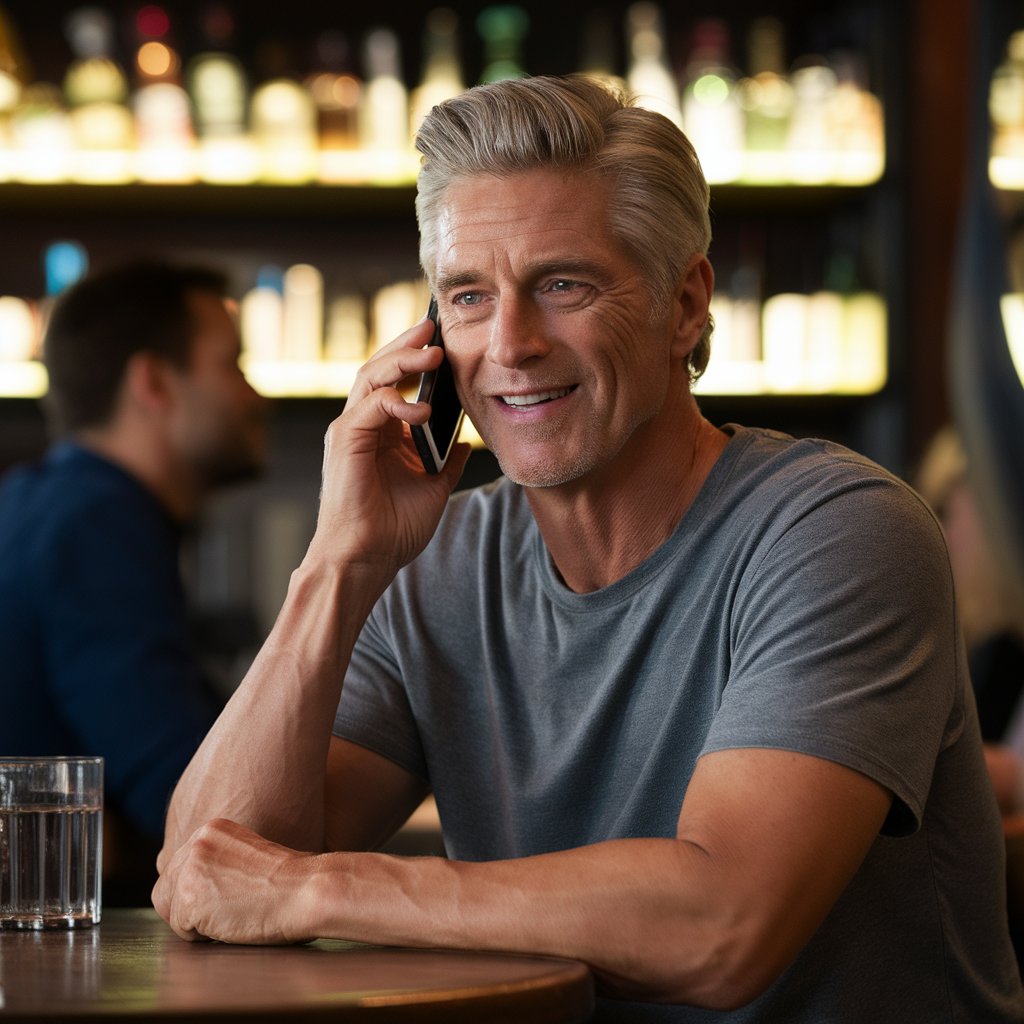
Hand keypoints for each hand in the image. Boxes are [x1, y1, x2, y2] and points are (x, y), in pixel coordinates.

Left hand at [152, 818, 318, 944]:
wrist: (306, 889)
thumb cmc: (289, 881)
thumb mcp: (246, 857)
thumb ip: (217, 863)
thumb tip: (192, 887)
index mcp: (212, 828)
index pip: (179, 867)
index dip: (198, 891)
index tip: (224, 897)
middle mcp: (197, 841)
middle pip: (167, 887)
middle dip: (190, 906)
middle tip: (228, 910)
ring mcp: (191, 868)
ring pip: (170, 908)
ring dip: (195, 920)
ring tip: (232, 914)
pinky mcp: (189, 897)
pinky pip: (180, 929)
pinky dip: (202, 935)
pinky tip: (232, 921)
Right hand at [306, 316, 470, 579]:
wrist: (365, 560)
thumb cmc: (391, 531)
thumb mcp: (433, 489)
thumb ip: (446, 461)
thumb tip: (467, 442)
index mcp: (380, 433)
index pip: (394, 382)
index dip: (413, 358)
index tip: (440, 338)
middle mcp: (361, 426)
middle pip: (379, 369)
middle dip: (406, 345)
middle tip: (432, 324)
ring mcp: (350, 432)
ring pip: (370, 378)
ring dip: (401, 361)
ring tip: (431, 351)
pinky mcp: (345, 443)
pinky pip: (370, 407)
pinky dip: (395, 402)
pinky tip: (420, 409)